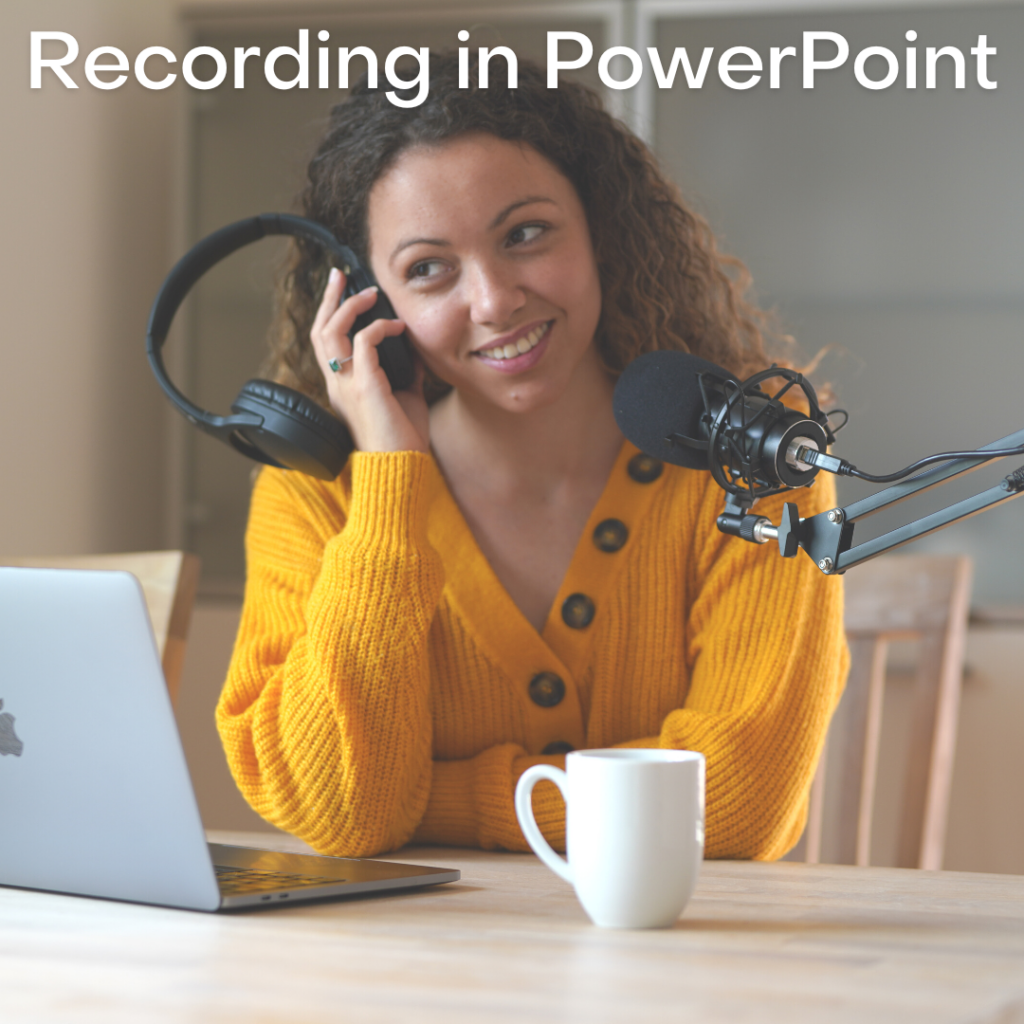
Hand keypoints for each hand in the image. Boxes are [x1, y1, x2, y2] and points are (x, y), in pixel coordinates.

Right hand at [310, 267, 428, 453]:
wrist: (401, 468)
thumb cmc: (402, 439)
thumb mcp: (405, 397)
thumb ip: (404, 371)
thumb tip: (413, 348)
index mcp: (342, 386)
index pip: (326, 343)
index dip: (330, 314)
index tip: (344, 292)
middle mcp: (337, 384)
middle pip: (319, 330)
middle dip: (329, 299)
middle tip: (340, 274)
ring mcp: (347, 385)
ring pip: (331, 331)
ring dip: (349, 306)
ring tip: (370, 293)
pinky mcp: (364, 387)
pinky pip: (363, 343)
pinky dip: (379, 328)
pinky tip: (398, 327)